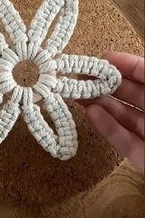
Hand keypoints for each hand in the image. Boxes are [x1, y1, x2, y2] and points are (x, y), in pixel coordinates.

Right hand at [83, 51, 143, 171]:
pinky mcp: (144, 159)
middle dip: (106, 84)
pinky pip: (125, 142)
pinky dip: (108, 128)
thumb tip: (125, 64)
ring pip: (124, 117)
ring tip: (78, 94)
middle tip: (80, 77)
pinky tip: (91, 114)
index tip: (102, 58)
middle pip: (131, 94)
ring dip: (101, 105)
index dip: (125, 64)